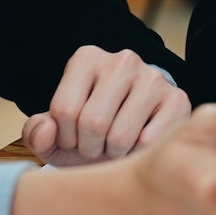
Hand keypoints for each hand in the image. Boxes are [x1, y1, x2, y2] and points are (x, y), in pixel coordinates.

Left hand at [22, 44, 189, 166]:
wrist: (134, 134)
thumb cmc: (89, 135)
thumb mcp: (56, 136)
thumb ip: (37, 133)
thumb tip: (46, 130)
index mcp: (86, 58)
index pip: (64, 110)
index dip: (65, 138)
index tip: (74, 137)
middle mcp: (122, 60)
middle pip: (92, 123)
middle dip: (89, 149)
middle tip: (96, 147)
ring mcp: (153, 77)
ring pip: (120, 137)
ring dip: (113, 155)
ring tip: (116, 147)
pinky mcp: (178, 99)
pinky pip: (148, 143)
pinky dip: (139, 155)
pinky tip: (138, 146)